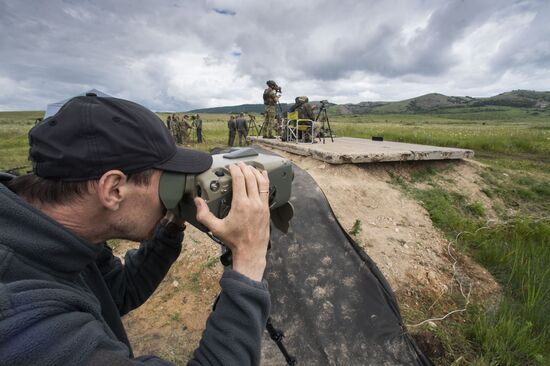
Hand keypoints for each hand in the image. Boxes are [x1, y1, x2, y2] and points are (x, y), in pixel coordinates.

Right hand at [194, 162, 269, 280]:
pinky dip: (264, 180)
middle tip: (239, 164)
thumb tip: (197, 201)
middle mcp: (253, 202)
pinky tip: (262, 175)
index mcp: (240, 204)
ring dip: (255, 172)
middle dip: (244, 168)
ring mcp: (262, 205)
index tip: (231, 166)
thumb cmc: (234, 240)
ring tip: (250, 167)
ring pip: (261, 182)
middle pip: (250, 177)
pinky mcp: (267, 209)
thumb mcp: (216, 228)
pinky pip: (267, 190)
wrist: (251, 251)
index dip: (235, 170)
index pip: (239, 180)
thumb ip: (204, 214)